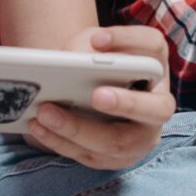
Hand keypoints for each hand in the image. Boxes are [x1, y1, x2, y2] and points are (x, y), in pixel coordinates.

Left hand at [22, 23, 174, 170]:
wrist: (85, 93)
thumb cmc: (90, 64)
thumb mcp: (89, 46)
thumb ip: (85, 49)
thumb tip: (70, 62)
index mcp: (154, 64)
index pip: (154, 45)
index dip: (128, 40)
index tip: (97, 38)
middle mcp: (158, 102)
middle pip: (157, 108)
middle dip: (127, 103)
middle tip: (97, 96)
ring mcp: (142, 136)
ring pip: (118, 141)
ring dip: (78, 128)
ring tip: (45, 112)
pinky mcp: (118, 157)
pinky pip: (93, 156)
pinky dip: (61, 142)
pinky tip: (38, 127)